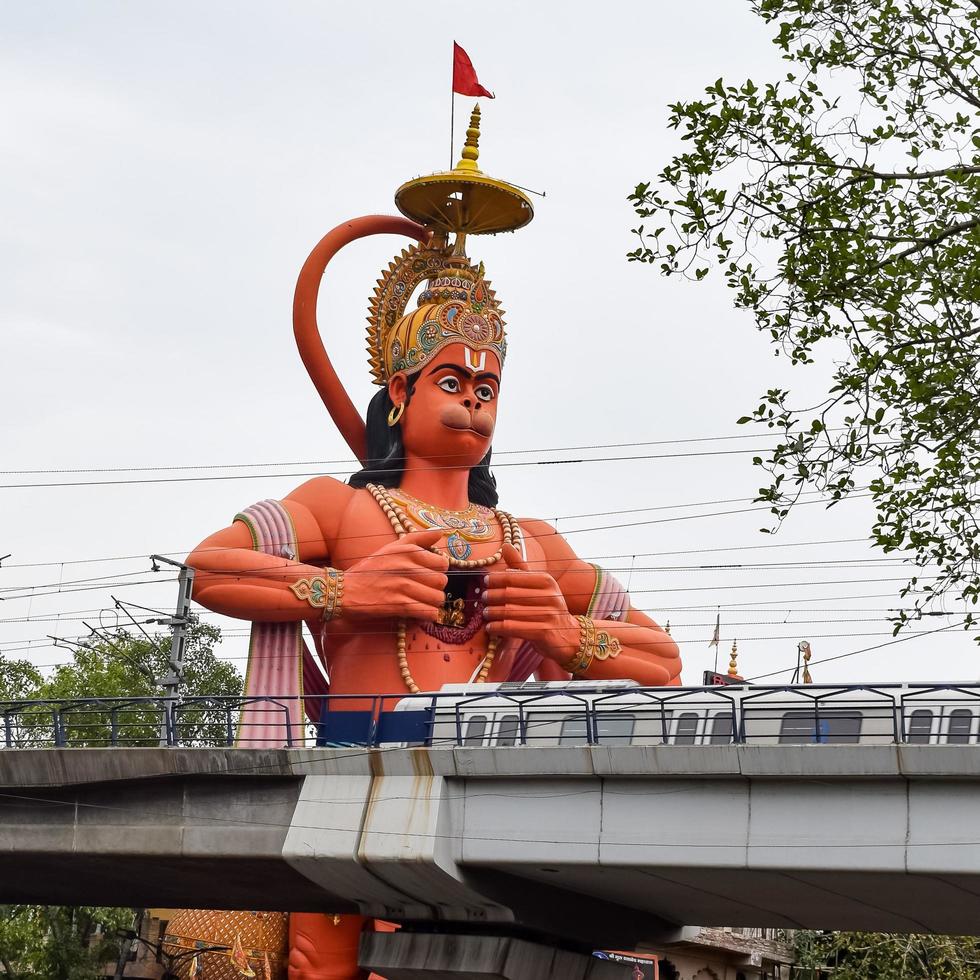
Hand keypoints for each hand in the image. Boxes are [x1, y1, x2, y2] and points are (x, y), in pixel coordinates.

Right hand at [342, 529, 448, 622]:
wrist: (344, 590)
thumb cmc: (369, 569)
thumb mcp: (391, 547)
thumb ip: (417, 538)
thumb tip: (440, 532)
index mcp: (408, 551)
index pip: (442, 563)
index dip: (437, 571)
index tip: (427, 576)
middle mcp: (407, 566)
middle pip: (442, 581)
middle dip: (435, 588)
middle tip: (423, 591)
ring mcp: (403, 586)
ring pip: (438, 598)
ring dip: (432, 603)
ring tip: (421, 602)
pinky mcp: (399, 605)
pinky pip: (428, 612)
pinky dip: (427, 615)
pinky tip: (418, 612)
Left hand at [481, 544, 578, 659]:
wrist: (569, 635)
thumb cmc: (548, 607)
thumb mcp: (538, 585)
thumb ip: (521, 567)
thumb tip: (505, 545)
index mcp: (547, 581)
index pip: (514, 576)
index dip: (496, 578)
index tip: (485, 581)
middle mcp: (550, 596)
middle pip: (510, 594)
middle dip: (492, 596)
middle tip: (483, 598)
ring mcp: (549, 615)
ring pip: (510, 612)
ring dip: (493, 613)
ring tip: (485, 613)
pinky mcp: (545, 632)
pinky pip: (514, 628)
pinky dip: (498, 628)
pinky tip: (491, 627)